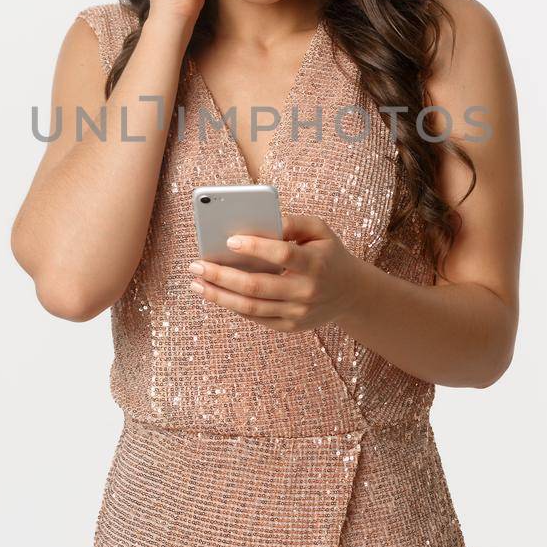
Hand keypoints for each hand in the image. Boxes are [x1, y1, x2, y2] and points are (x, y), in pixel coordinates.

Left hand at [187, 214, 366, 332]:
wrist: (351, 293)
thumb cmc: (328, 253)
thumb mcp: (320, 230)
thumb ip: (293, 222)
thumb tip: (262, 220)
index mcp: (315, 264)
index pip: (282, 255)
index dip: (255, 248)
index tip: (229, 241)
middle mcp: (306, 292)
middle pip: (256, 286)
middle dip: (221, 275)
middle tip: (196, 265)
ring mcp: (297, 313)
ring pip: (250, 307)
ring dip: (218, 295)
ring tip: (196, 283)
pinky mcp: (290, 326)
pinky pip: (255, 318)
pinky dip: (232, 306)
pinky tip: (215, 293)